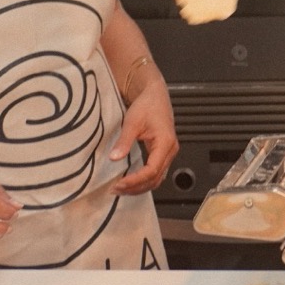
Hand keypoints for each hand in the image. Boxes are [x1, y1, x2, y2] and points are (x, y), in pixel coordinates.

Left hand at [109, 70, 179, 195]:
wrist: (154, 95)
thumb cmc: (147, 105)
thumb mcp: (132, 121)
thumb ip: (124, 141)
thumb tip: (114, 158)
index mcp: (165, 143)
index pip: (151, 170)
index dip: (135, 180)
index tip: (119, 184)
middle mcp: (170, 150)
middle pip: (155, 179)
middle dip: (136, 187)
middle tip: (116, 190)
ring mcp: (168, 153)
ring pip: (157, 178)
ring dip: (140, 186)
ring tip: (121, 189)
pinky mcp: (163, 153)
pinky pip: (156, 173)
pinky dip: (143, 180)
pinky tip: (130, 181)